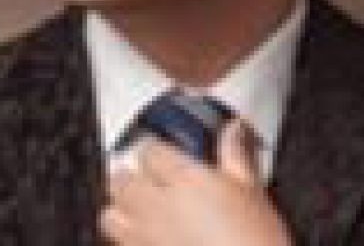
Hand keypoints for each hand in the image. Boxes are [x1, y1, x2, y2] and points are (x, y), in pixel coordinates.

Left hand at [100, 117, 294, 245]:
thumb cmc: (253, 241)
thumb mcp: (252, 191)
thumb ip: (236, 155)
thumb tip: (233, 128)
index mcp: (183, 179)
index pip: (149, 150)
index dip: (154, 150)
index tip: (161, 153)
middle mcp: (157, 205)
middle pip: (121, 179)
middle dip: (129, 175)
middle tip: (144, 178)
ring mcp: (145, 237)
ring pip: (110, 214)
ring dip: (119, 207)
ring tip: (135, 207)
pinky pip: (117, 244)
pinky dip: (124, 237)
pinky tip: (141, 237)